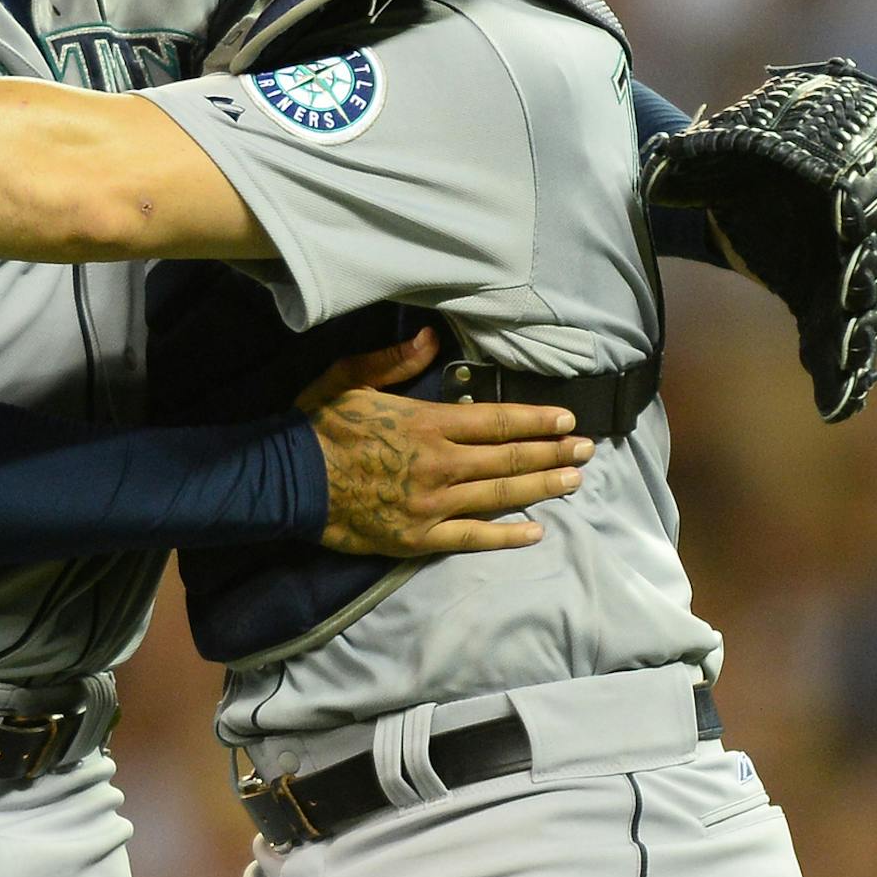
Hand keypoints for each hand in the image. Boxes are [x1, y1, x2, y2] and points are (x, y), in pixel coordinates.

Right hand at [294, 329, 592, 556]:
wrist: (288, 481)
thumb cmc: (318, 425)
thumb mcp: (349, 377)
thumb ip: (394, 360)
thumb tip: (431, 338)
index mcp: (428, 423)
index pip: (497, 420)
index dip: (537, 420)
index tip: (567, 419)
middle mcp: (440, 463)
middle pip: (509, 458)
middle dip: (553, 452)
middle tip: (588, 450)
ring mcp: (433, 504)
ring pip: (500, 495)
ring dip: (542, 486)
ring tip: (575, 480)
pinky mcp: (420, 537)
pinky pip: (473, 538)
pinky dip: (507, 535)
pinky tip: (536, 530)